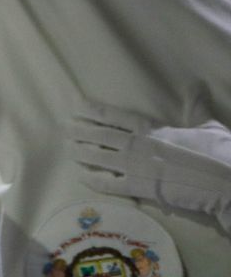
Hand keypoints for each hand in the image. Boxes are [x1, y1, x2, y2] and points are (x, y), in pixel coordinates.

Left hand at [71, 104, 230, 231]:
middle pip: (102, 136)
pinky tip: (82, 177)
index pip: (116, 117)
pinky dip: (93, 181)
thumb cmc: (219, 153)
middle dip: (81, 131)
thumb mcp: (208, 125)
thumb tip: (196, 86)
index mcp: (153, 130)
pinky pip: (109, 184)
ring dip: (81, 153)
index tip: (76, 106)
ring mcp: (136, 168)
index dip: (94, 111)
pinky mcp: (140, 189)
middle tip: (63, 127)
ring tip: (66, 149)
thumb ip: (196, 107)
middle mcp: (139, 146)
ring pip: (100, 158)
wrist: (226, 182)